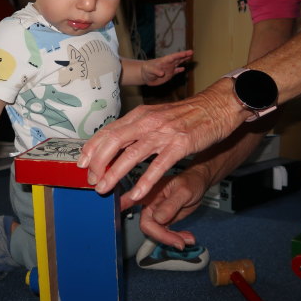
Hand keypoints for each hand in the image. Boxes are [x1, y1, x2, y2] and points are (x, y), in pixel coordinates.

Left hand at [78, 80, 237, 201]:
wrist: (219, 105)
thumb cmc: (188, 113)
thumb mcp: (158, 115)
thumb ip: (138, 127)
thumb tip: (117, 143)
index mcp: (140, 114)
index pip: (109, 130)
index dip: (92, 148)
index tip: (82, 163)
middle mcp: (148, 121)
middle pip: (113, 141)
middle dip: (98, 163)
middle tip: (91, 180)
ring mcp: (164, 133)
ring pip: (131, 155)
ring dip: (114, 174)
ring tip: (103, 189)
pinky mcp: (181, 145)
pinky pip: (158, 166)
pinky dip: (145, 182)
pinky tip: (137, 195)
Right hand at [121, 166, 208, 249]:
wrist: (199, 184)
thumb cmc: (190, 181)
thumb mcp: (183, 191)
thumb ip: (170, 204)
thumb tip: (158, 218)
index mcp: (148, 191)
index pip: (130, 200)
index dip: (119, 209)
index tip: (112, 218)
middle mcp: (149, 203)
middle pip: (147, 225)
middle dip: (162, 236)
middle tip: (179, 242)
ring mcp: (156, 213)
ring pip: (157, 232)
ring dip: (172, 239)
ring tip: (188, 239)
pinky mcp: (164, 220)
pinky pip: (166, 234)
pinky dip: (176, 238)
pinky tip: (187, 238)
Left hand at [141, 50, 192, 85]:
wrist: (144, 75)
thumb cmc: (145, 70)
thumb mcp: (149, 70)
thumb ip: (155, 71)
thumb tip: (162, 73)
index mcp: (164, 61)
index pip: (173, 57)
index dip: (180, 55)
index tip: (187, 53)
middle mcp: (168, 64)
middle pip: (178, 58)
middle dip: (185, 55)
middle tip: (192, 52)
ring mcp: (169, 68)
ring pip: (178, 63)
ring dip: (184, 60)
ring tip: (190, 56)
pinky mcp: (168, 74)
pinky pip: (175, 71)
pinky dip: (179, 70)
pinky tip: (183, 69)